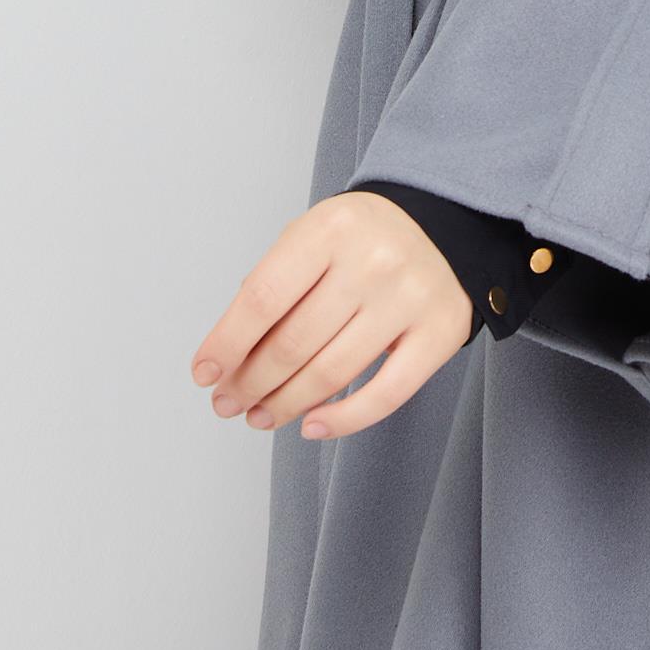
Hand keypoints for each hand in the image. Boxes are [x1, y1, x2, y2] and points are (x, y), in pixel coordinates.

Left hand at [191, 191, 475, 440]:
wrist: (444, 225)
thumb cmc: (363, 239)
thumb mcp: (312, 237)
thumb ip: (274, 286)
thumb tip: (231, 358)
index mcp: (330, 229)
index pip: (262, 298)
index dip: (227, 343)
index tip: (205, 373)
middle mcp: (373, 262)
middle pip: (293, 343)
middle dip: (250, 382)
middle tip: (228, 403)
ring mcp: (410, 299)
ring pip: (331, 373)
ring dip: (285, 404)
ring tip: (260, 416)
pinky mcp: (441, 334)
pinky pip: (385, 394)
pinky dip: (343, 420)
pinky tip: (311, 425)